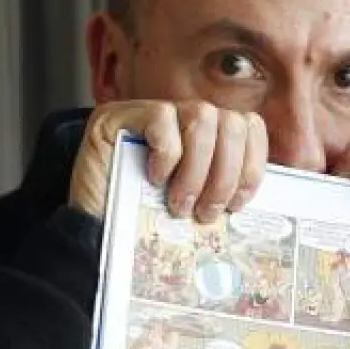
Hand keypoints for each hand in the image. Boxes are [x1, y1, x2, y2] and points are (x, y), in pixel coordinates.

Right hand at [69, 100, 266, 220]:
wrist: (90, 236)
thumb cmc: (144, 225)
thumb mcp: (197, 206)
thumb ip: (224, 190)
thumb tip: (259, 198)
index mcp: (207, 137)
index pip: (250, 127)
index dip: (252, 164)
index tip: (238, 202)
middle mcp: (182, 118)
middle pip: (232, 122)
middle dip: (226, 174)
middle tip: (207, 212)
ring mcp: (150, 113)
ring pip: (202, 116)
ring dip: (198, 168)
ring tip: (180, 203)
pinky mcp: (118, 115)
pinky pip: (162, 117)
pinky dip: (166, 154)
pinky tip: (154, 179)